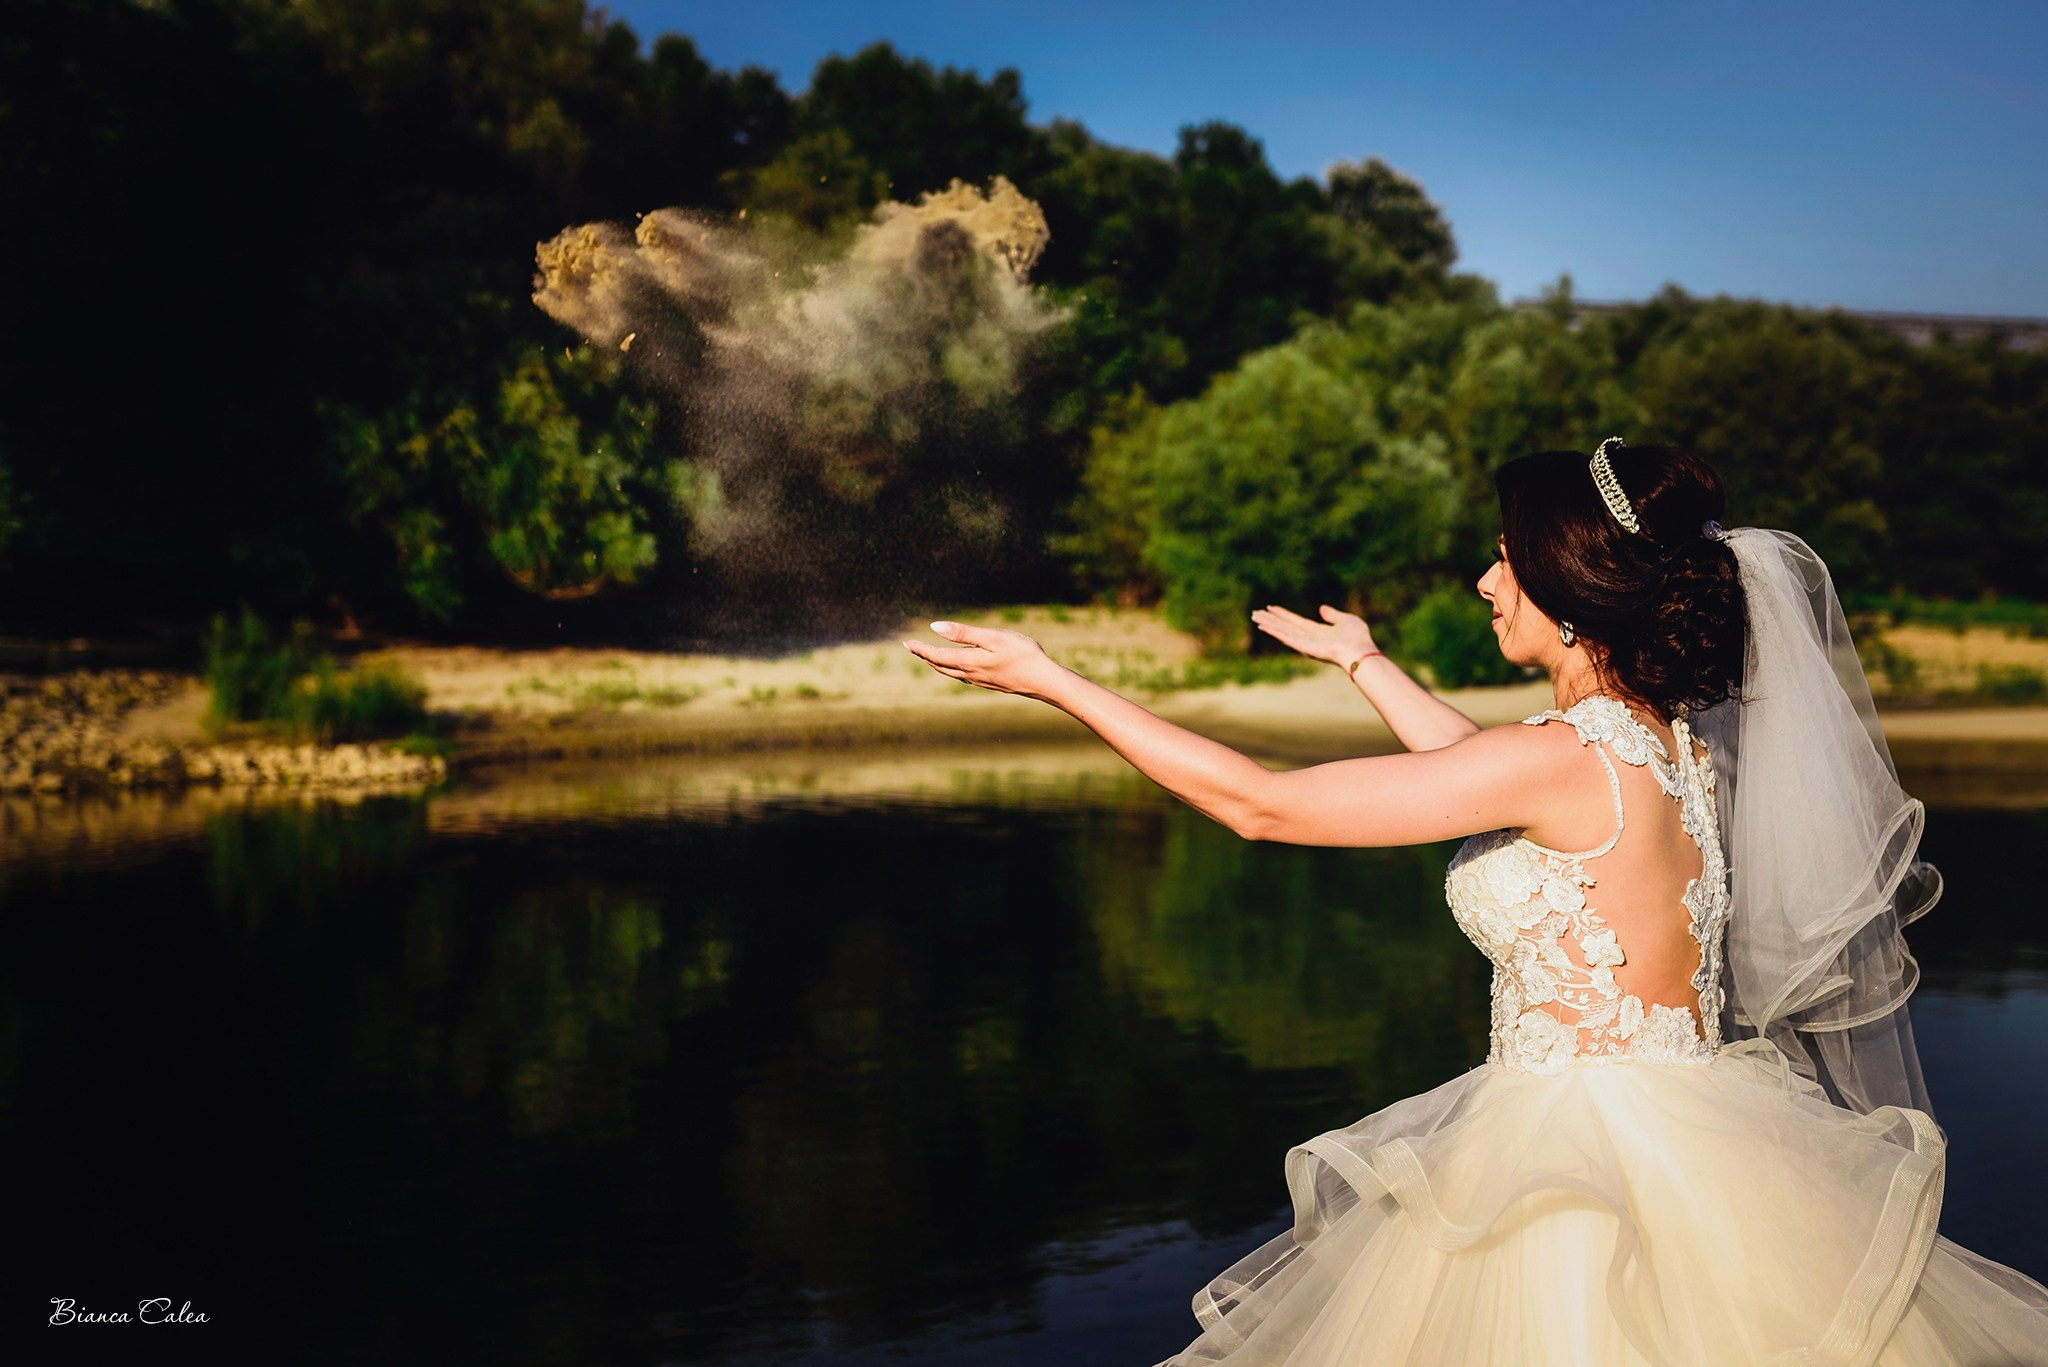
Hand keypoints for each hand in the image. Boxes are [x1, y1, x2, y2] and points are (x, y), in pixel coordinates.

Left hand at [904, 620, 1066, 698]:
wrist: (1044, 681)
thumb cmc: (1022, 654)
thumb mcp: (993, 637)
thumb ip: (964, 633)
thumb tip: (935, 627)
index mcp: (969, 661)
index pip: (937, 655)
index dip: (921, 649)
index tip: (908, 643)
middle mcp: (971, 674)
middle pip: (941, 666)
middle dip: (926, 656)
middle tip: (913, 648)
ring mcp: (981, 681)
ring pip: (951, 673)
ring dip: (938, 664)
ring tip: (930, 656)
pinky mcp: (990, 683)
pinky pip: (963, 677)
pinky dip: (952, 669)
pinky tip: (958, 667)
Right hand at [1252, 603, 1376, 669]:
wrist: (1360, 651)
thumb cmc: (1357, 638)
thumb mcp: (1346, 620)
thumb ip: (1332, 615)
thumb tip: (1321, 608)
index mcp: (1318, 631)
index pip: (1296, 621)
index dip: (1283, 614)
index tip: (1271, 607)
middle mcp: (1308, 638)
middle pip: (1285, 626)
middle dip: (1271, 619)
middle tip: (1255, 613)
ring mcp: (1305, 643)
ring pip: (1282, 631)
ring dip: (1268, 624)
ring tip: (1255, 617)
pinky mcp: (1304, 647)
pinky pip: (1286, 638)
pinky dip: (1274, 632)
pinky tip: (1264, 627)